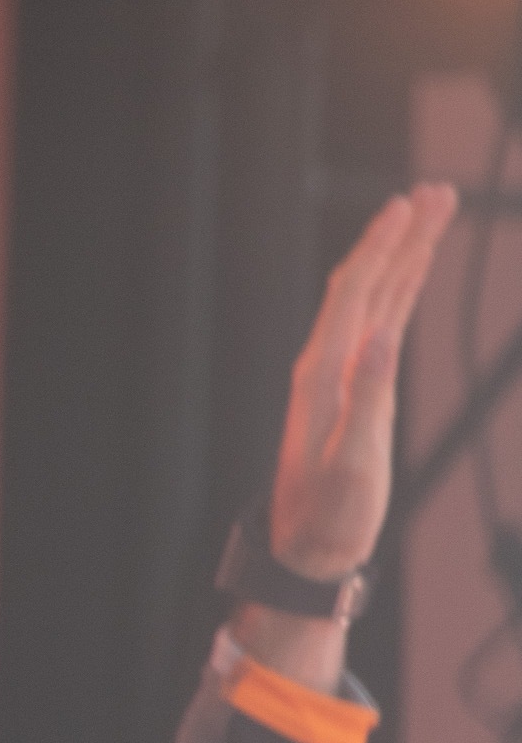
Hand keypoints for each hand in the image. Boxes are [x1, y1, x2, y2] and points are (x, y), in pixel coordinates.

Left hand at [264, 183, 456, 581]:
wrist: (308, 551)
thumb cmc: (329, 517)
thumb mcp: (352, 464)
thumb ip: (366, 400)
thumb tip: (381, 340)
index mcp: (324, 374)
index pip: (354, 292)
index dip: (383, 246)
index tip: (410, 205)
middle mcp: (327, 364)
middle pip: (366, 282)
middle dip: (400, 235)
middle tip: (436, 191)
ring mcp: (339, 374)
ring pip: (376, 298)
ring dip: (403, 255)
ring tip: (433, 212)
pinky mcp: (354, 389)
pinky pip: (379, 325)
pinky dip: (399, 292)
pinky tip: (413, 272)